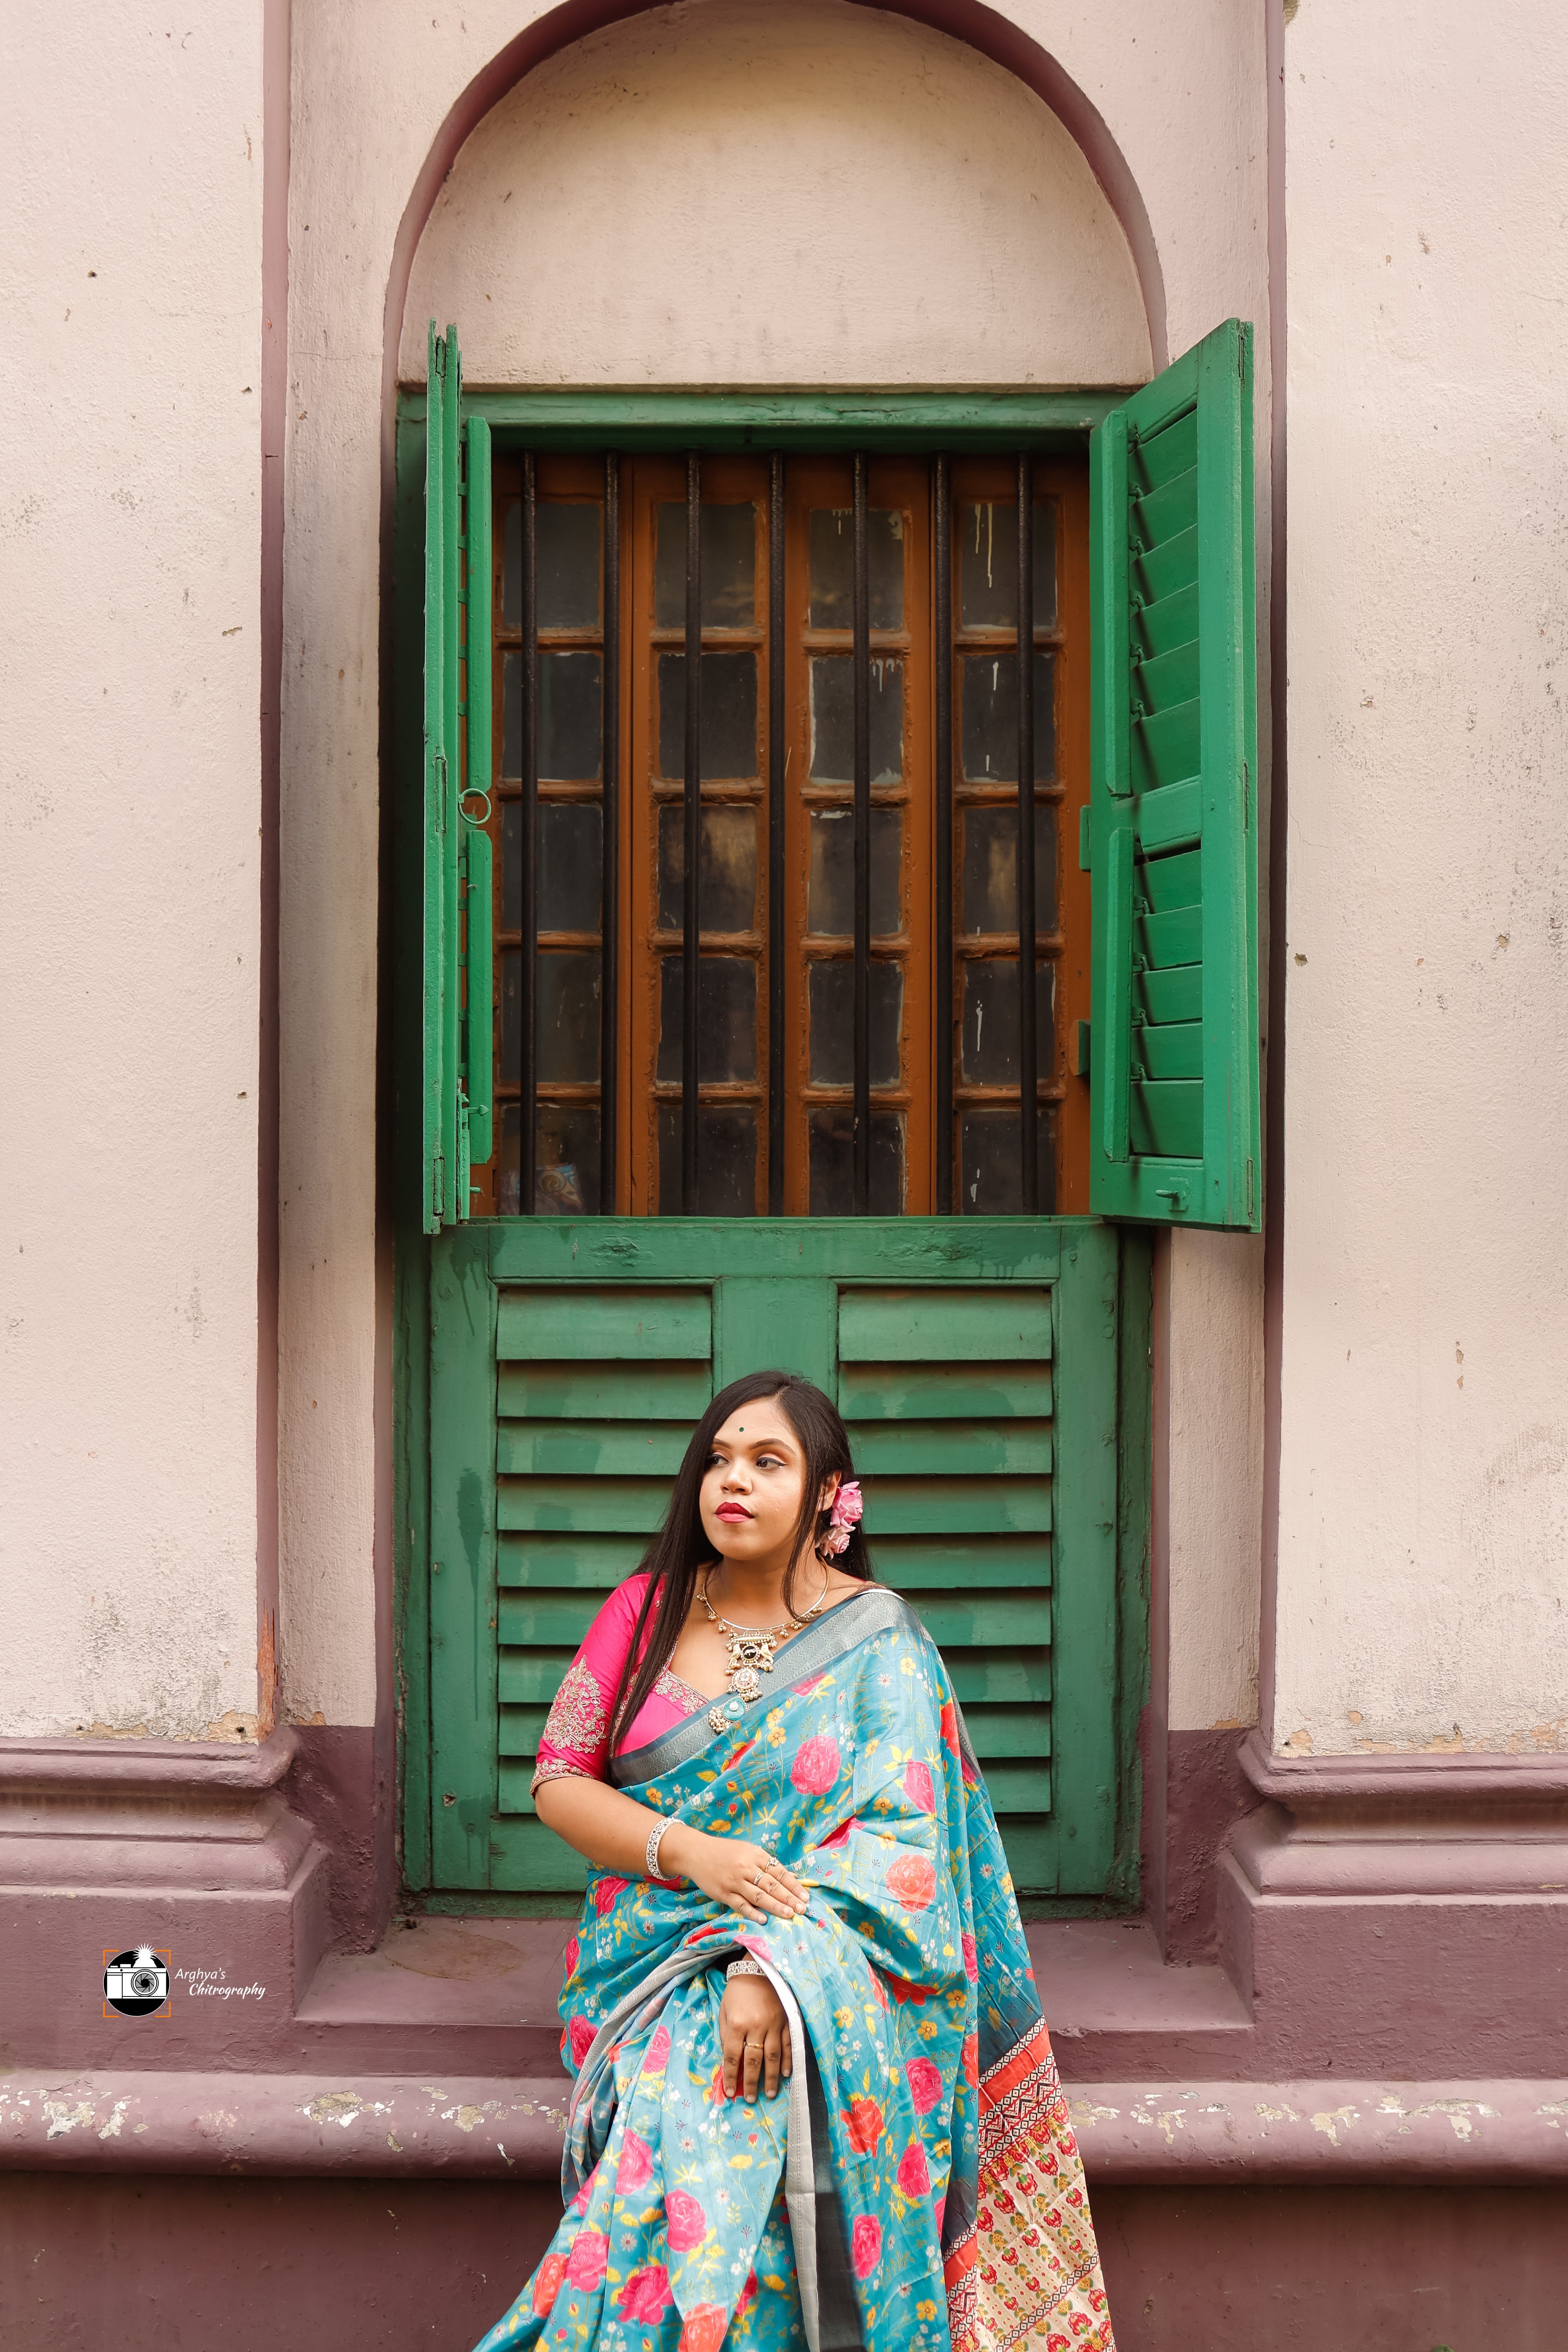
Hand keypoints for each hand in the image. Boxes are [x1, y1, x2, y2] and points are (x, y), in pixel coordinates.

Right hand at [662, 1828, 809, 1925]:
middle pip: (771, 1885)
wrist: (696, 1852)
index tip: (805, 1897)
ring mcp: (734, 1881)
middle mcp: (746, 1867)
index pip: (779, 1872)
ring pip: (758, 1896)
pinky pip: (740, 1904)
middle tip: (802, 1909)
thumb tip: (791, 1877)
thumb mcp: (748, 1851)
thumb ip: (767, 1865)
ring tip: (789, 1914)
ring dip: (775, 1906)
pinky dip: (752, 1912)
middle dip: (788, 1898)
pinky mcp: (723, 1893)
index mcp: (755, 1855)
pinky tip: (763, 1919)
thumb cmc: (725, 1852)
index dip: (793, 1885)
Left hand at [719, 1974, 791, 2102]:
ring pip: (773, 2056)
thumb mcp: (724, 2009)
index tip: (730, 2092)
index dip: (731, 2076)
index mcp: (737, 2023)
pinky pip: (788, 2044)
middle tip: (750, 2099)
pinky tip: (786, 2074)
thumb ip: (726, 2034)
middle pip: (753, 2060)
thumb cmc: (738, 1990)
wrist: (759, 1967)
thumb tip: (729, 2059)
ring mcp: (774, 2023)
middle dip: (751, 2082)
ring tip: (770, 2093)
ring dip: (771, 2077)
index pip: (732, 2056)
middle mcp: (756, 2026)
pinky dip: (787, 2060)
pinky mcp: (786, 2020)